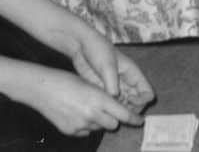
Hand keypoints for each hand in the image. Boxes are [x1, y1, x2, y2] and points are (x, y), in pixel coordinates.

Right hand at [25, 66, 147, 136]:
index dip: (133, 118)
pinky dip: (86, 125)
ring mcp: (81, 125)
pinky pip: (85, 131)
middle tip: (109, 110)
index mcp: (99, 99)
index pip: (122, 113)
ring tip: (88, 107)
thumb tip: (114, 105)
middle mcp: (92, 114)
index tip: (140, 120)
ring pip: (99, 128)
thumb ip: (103, 97)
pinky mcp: (71, 131)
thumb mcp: (90, 85)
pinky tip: (76, 113)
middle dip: (114, 118)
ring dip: (99, 121)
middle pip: (113, 124)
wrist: (43, 89)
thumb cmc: (68, 81)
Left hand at [59, 18, 153, 112]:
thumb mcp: (107, 65)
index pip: (148, 93)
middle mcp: (127, 83)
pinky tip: (101, 108)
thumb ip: (112, 84)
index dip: (142, 101)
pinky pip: (112, 105)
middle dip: (131, 110)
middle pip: (138, 103)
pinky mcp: (104, 91)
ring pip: (125, 106)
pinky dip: (110, 109)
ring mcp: (116, 88)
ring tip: (108, 109)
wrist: (81, 45)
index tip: (128, 100)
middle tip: (116, 110)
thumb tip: (115, 100)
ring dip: (120, 111)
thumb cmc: (97, 50)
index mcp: (133, 73)